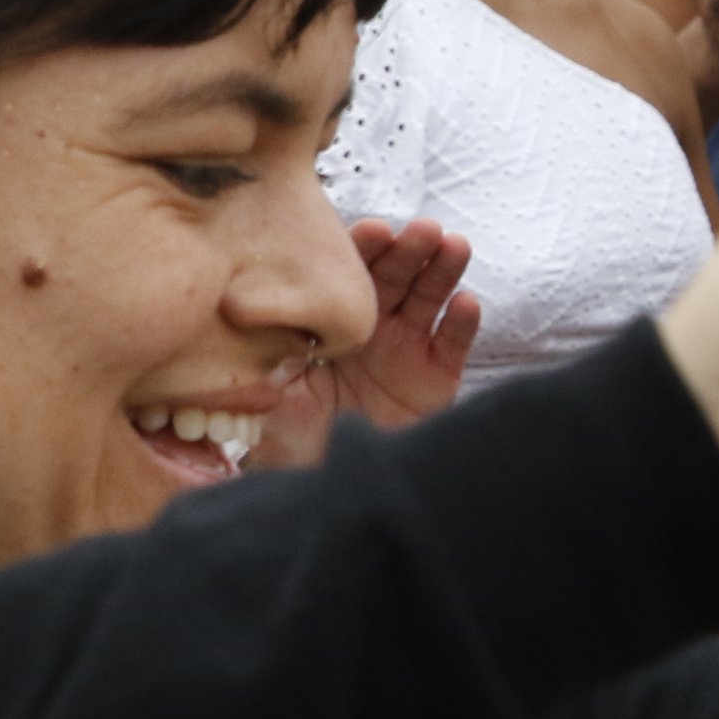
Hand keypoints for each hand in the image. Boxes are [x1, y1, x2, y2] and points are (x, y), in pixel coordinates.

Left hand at [263, 219, 482, 467]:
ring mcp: (408, 349)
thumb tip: (252, 322)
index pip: (349, 275)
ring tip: (454, 246)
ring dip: (443, 269)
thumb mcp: (271, 400)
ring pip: (430, 298)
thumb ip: (268, 363)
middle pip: (396, 277)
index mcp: (332, 322)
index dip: (362, 250)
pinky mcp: (437, 377)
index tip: (373, 230)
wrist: (330, 488)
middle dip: (410, 250)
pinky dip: (462, 322)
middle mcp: (373, 327)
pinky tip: (465, 302)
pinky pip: (452, 343)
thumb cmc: (293, 443)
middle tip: (422, 230)